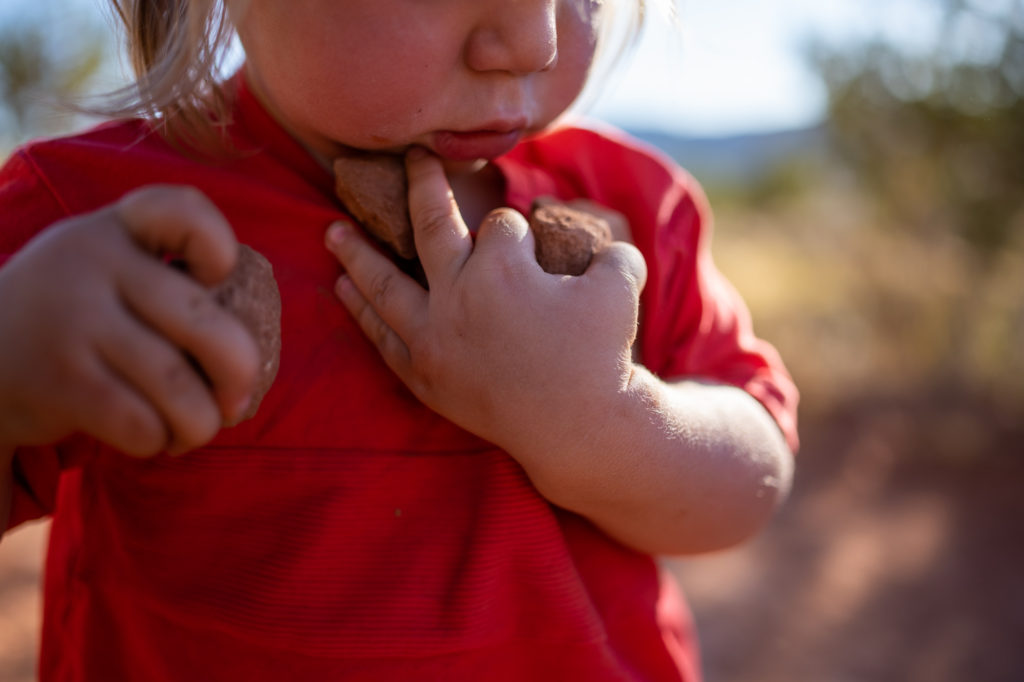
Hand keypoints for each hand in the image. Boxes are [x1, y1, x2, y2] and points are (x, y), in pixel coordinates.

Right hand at [0, 186, 259, 455]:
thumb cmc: (77, 316)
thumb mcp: (108, 269)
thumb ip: (171, 280)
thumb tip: (249, 354)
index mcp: (116, 228)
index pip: (186, 210)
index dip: (220, 247)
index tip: (215, 278)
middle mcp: (94, 264)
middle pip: (208, 326)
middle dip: (240, 375)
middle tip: (235, 398)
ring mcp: (74, 322)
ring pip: (179, 388)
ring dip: (200, 423)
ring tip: (192, 425)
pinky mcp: (62, 382)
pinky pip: (144, 424)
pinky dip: (160, 441)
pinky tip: (150, 435)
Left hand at [325, 148, 646, 457]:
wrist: (578, 430)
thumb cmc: (601, 355)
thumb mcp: (621, 287)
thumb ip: (612, 250)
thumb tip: (603, 241)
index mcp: (502, 269)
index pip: (501, 226)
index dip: (517, 232)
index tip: (526, 248)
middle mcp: (456, 298)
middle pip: (429, 228)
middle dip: (422, 186)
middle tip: (412, 159)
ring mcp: (433, 340)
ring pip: (384, 284)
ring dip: (357, 254)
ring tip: (332, 231)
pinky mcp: (425, 377)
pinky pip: (383, 338)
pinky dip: (362, 312)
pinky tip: (345, 290)